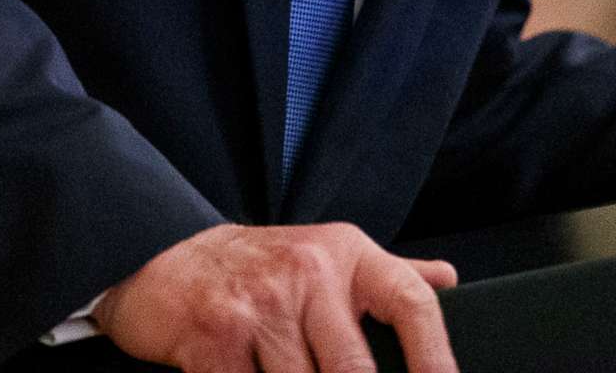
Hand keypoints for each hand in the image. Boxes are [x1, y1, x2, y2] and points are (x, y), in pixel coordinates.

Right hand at [93, 221, 458, 372]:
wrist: (167, 257)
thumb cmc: (261, 266)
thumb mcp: (329, 254)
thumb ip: (390, 273)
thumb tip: (448, 279)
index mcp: (346, 254)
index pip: (410, 301)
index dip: (436, 357)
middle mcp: (308, 272)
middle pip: (355, 369)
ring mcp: (259, 307)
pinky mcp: (215, 340)